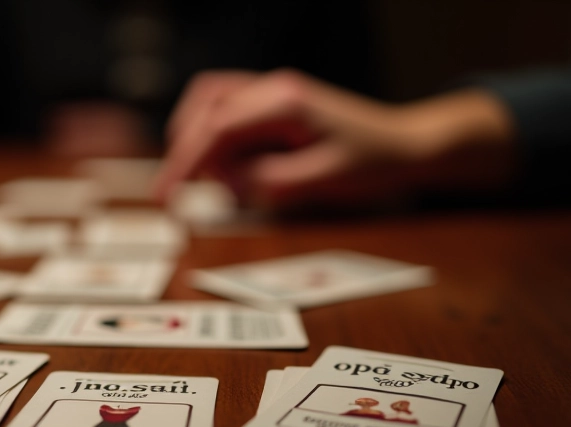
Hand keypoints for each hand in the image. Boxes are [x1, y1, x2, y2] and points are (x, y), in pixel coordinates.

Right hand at [154, 69, 516, 208]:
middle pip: (204, 104)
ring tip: (210, 181)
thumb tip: (229, 182)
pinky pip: (226, 112)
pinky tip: (226, 169)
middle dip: (185, 148)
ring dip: (198, 140)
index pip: (217, 125)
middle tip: (176, 192)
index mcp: (285, 102)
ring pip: (209, 102)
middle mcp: (273, 87)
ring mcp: (271, 91)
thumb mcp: (322, 181)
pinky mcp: (271, 104)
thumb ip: (271, 182)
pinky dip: (214, 138)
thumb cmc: (371, 162)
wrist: (404, 145)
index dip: (185, 160)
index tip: (166, 194)